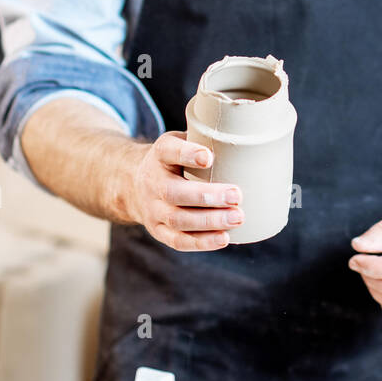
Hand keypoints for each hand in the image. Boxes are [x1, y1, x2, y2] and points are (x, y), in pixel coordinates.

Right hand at [121, 129, 243, 251]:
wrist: (136, 184)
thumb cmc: (175, 161)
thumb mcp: (183, 141)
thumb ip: (205, 139)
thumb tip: (245, 138)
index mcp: (160, 154)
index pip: (169, 151)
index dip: (187, 154)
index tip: (209, 157)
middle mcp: (152, 182)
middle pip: (174, 192)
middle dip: (207, 196)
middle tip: (236, 195)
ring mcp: (152, 209)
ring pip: (177, 219)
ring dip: (209, 221)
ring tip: (237, 218)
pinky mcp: (158, 230)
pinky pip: (178, 240)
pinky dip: (201, 242)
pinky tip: (224, 238)